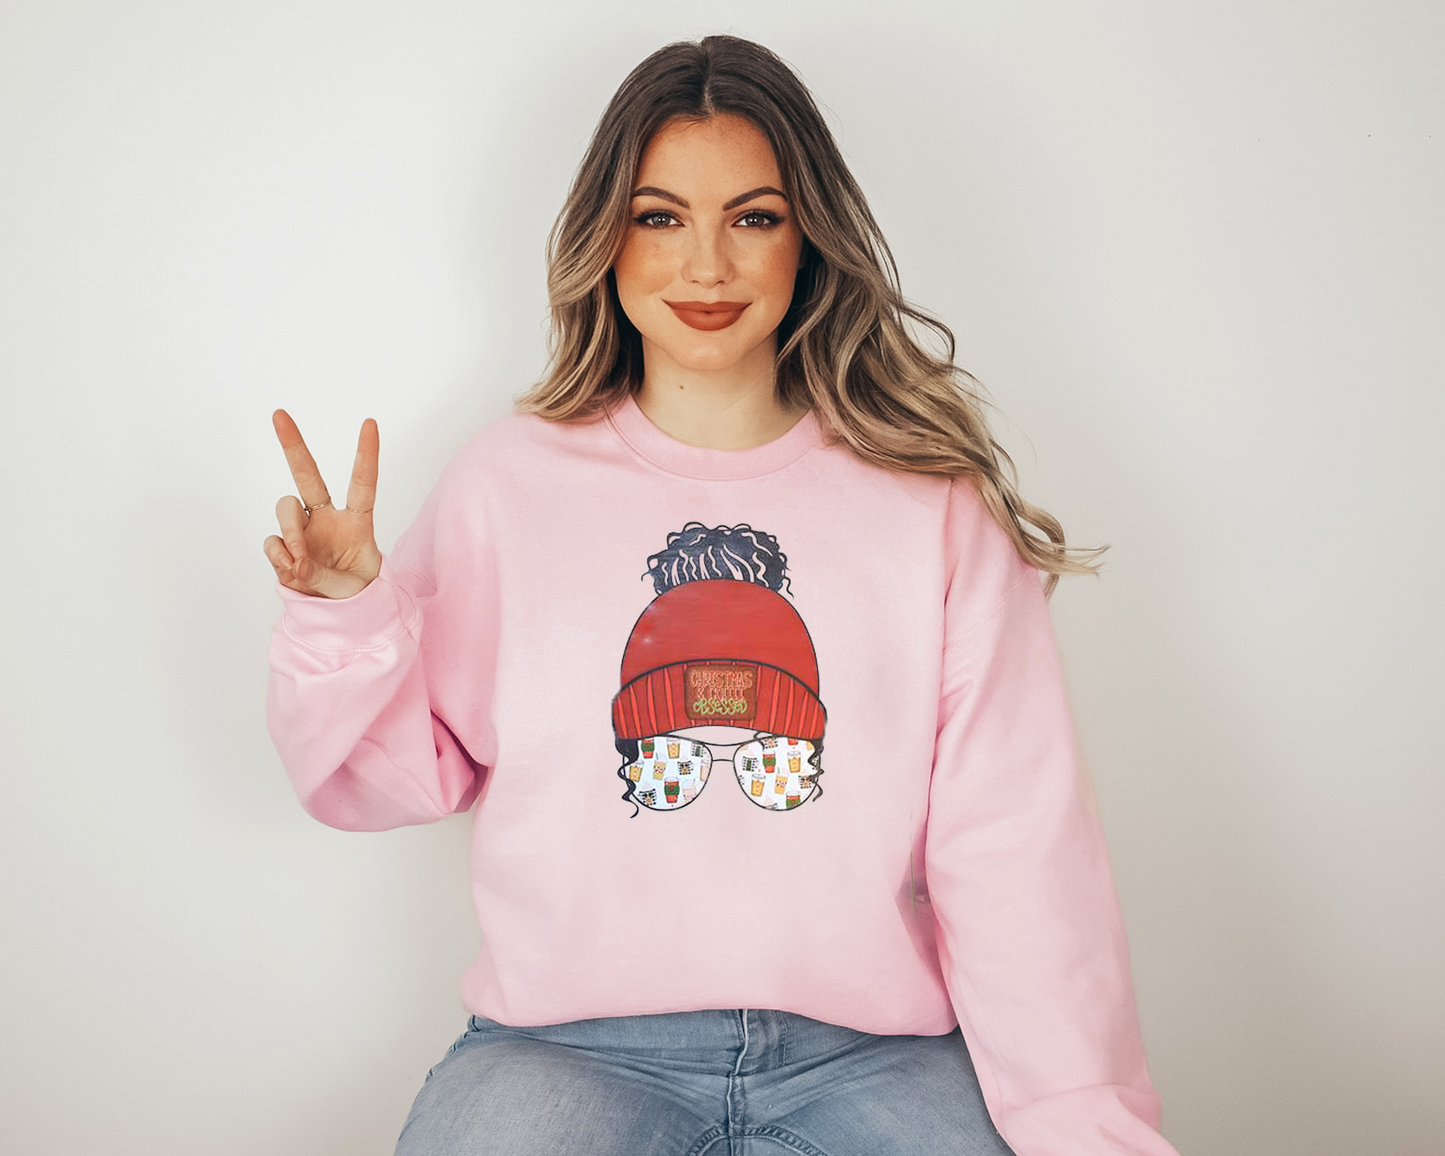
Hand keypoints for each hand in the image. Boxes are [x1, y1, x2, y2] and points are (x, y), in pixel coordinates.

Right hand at [263, 409, 382, 598]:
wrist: (338, 614)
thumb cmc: (356, 594)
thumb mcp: (351, 589)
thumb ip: (325, 577)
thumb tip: (297, 561)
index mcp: (357, 522)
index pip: (362, 484)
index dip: (366, 454)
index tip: (370, 422)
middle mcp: (327, 518)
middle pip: (308, 476)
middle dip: (293, 445)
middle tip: (279, 414)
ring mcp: (303, 531)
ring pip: (286, 508)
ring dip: (291, 531)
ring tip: (299, 561)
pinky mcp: (284, 547)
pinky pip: (274, 542)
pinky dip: (279, 556)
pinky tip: (292, 571)